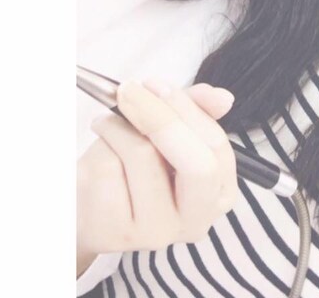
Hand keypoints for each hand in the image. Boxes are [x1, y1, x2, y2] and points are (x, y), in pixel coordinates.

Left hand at [77, 81, 236, 276]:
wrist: (94, 208)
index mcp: (220, 192)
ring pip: (143, 156)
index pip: (216, 145)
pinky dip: (98, 148)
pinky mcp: (114, 233)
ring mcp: (156, 232)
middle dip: (160, 117)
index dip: (187, 109)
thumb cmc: (142, 164)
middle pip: (195, 163)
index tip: (156, 85)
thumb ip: (198, 109)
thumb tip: (223, 98)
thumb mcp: (173, 131)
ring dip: (118, 125)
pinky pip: (107, 171)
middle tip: (129, 91)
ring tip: (108, 122)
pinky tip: (99, 151)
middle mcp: (196, 220)